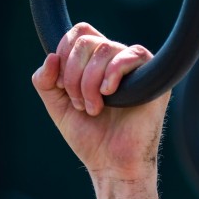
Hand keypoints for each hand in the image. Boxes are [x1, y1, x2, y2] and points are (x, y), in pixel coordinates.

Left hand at [32, 23, 170, 180]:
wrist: (112, 164)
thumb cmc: (90, 137)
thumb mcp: (57, 106)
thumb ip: (45, 81)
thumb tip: (51, 58)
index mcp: (95, 62)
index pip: (78, 34)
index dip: (63, 55)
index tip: (62, 86)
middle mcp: (116, 59)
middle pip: (87, 40)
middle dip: (73, 74)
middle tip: (79, 103)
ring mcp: (135, 67)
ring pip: (104, 48)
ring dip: (89, 82)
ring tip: (94, 108)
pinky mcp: (153, 77)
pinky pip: (132, 54)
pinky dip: (113, 74)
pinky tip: (109, 95)